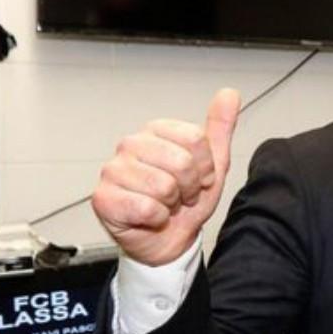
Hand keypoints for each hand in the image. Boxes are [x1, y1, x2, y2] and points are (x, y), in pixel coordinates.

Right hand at [92, 89, 240, 265]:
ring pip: (164, 186)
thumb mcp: (212, 165)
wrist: (169, 239)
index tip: (199, 179)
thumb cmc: (186, 202)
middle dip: (190, 187)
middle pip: (181, 161)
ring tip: (165, 204)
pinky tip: (149, 216)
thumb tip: (229, 94)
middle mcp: (131, 144)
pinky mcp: (103, 197)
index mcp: (156, 131)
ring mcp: (113, 169)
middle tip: (181, 195)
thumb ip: (219, 129)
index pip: (195, 138)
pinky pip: (146, 207)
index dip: (205, 166)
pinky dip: (157, 218)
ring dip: (173, 204)